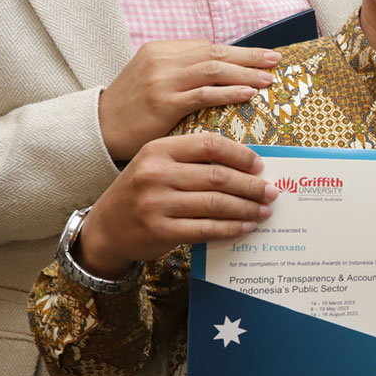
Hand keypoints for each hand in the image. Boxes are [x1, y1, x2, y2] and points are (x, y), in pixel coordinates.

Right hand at [75, 134, 274, 277]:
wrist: (105, 229)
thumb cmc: (141, 193)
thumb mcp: (157, 165)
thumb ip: (192, 161)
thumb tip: (245, 167)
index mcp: (158, 149)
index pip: (210, 144)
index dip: (240, 155)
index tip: (260, 165)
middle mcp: (155, 174)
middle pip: (218, 176)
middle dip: (251, 186)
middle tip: (271, 192)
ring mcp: (156, 203)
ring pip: (216, 203)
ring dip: (246, 208)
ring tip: (264, 211)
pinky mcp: (160, 231)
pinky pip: (206, 229)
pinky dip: (230, 228)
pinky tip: (245, 227)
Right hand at [99, 40, 281, 161]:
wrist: (99, 128)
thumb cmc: (132, 108)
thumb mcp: (152, 78)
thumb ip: (181, 71)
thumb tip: (221, 71)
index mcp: (159, 50)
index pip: (207, 46)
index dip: (238, 51)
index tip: (263, 55)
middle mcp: (161, 60)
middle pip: (214, 53)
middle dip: (249, 57)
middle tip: (275, 61)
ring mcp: (161, 80)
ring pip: (213, 70)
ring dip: (245, 74)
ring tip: (268, 80)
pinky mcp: (163, 102)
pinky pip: (204, 94)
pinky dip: (229, 92)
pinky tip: (247, 94)